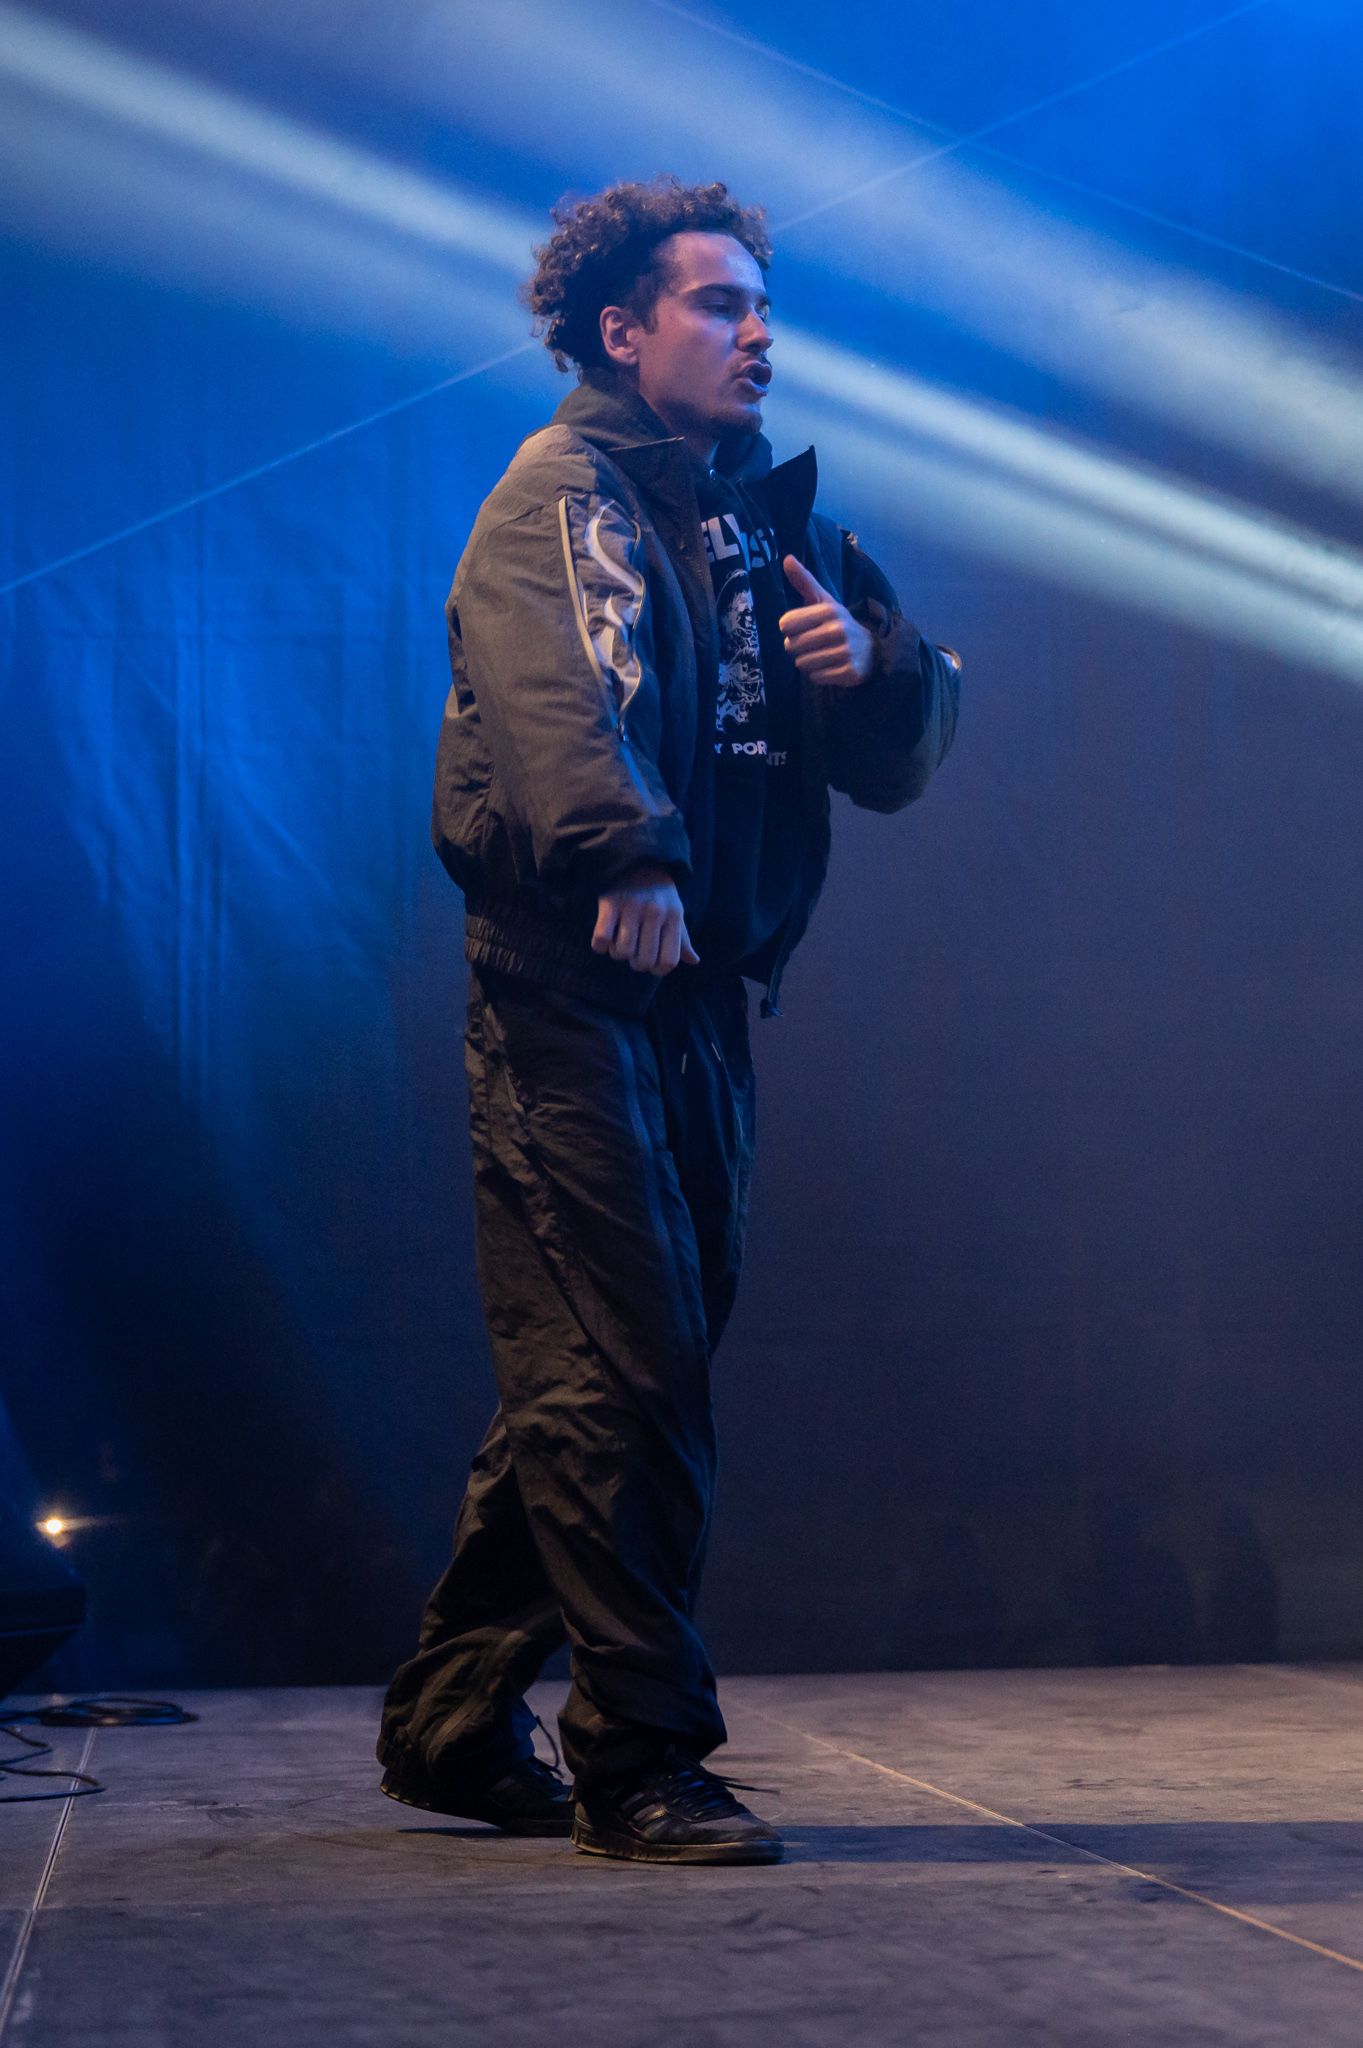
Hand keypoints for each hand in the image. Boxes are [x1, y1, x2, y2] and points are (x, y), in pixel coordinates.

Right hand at [592, 864, 699, 975]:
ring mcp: (631, 907)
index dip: (658, 970)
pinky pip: (601, 938)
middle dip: (636, 964)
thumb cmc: (658, 893)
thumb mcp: (675, 912)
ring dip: (618, 954)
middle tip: (634, 954)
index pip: (669, 961)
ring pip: (622, 952)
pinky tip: (604, 940)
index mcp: (673, 917)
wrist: (637, 859)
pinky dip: (600, 946)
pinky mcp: (609, 903)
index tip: (652, 964)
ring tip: (619, 944)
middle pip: (644, 961)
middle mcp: (654, 912)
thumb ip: (682, 938)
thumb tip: (693, 960)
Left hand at [779, 555, 874, 687]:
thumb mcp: (824, 600)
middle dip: (797, 647)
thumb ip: (804, 580)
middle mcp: (838, 630)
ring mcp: (845, 652)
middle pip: (791, 646)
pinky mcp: (849, 672)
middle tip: (813, 644)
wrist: (871, 650)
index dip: (789, 629)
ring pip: (802, 663)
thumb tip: (786, 559)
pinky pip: (816, 677)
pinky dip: (819, 675)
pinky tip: (831, 666)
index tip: (802, 627)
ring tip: (822, 655)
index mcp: (829, 610)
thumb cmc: (838, 623)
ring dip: (808, 662)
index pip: (785, 624)